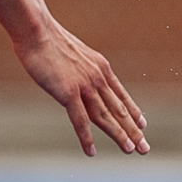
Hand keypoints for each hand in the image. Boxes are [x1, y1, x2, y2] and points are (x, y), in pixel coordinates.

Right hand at [14, 17, 148, 155]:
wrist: (37, 31)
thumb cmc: (46, 39)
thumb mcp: (72, 51)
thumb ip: (78, 66)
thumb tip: (74, 73)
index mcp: (100, 67)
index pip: (121, 95)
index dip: (133, 111)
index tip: (142, 124)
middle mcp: (98, 78)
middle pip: (118, 109)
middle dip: (133, 130)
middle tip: (144, 147)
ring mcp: (85, 86)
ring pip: (105, 117)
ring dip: (119, 135)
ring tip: (129, 150)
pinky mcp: (68, 93)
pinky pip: (80, 120)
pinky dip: (86, 137)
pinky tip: (91, 151)